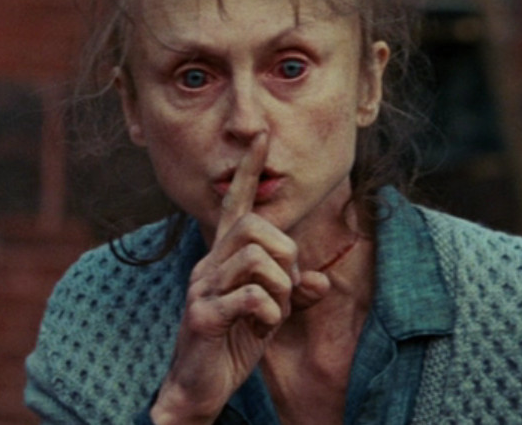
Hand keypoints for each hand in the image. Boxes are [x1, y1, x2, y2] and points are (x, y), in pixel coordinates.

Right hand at [150, 133, 327, 423]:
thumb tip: (321, 282)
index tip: (260, 136)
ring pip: (255, 258)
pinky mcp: (202, 316)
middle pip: (253, 225)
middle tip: (286, 284)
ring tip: (274, 309)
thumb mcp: (272, 310)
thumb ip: (295, 291)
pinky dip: (270, 311)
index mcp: (226, 255)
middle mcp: (210, 263)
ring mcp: (203, 288)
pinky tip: (263, 326)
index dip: (249, 169)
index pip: (235, 201)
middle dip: (284, 251)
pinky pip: (249, 297)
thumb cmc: (236, 338)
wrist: (199, 385)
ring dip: (280, 285)